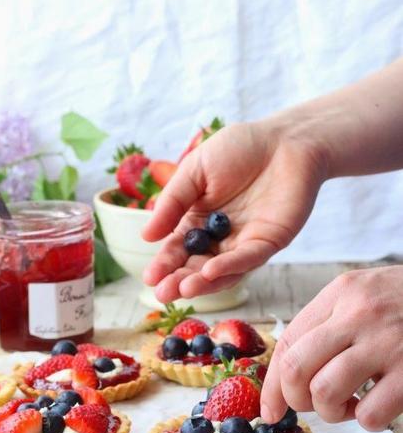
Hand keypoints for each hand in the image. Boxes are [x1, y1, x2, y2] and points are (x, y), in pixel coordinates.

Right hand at [142, 121, 326, 301]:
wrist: (285, 138)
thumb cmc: (239, 148)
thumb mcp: (194, 170)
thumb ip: (172, 202)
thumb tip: (147, 237)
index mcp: (198, 220)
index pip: (178, 248)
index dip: (164, 264)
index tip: (149, 277)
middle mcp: (220, 237)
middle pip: (197, 266)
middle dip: (179, 280)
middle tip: (162, 293)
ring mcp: (245, 242)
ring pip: (222, 270)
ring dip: (203, 283)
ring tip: (183, 290)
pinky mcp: (269, 242)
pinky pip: (248, 258)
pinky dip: (230, 267)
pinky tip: (211, 271)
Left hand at [261, 266, 402, 430]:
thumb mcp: (365, 294)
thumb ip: (329, 323)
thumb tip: (288, 374)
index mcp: (341, 293)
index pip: (287, 341)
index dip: (273, 384)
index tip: (271, 409)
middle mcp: (358, 313)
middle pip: (295, 366)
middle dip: (295, 399)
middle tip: (313, 406)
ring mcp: (388, 341)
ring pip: (325, 391)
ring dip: (331, 412)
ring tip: (350, 406)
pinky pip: (370, 414)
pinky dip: (368, 421)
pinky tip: (380, 407)